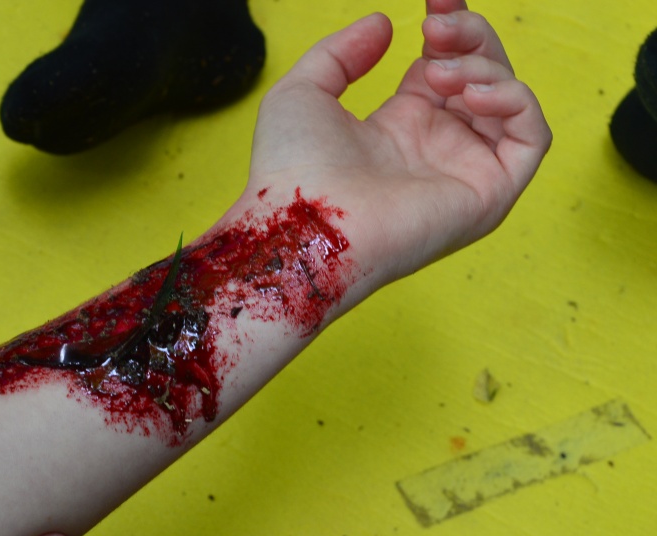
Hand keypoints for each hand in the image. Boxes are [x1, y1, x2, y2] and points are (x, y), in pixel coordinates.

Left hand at [249, 0, 550, 285]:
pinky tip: (469, 92)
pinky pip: (532, 139)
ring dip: (485, 66)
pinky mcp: (487, 196)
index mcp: (399, 127)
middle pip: (482, 76)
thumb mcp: (304, 92)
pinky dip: (515, 101)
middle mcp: (436, 149)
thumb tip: (384, 24)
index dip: (451, 28)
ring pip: (509, 101)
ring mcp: (463, 172)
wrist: (299, 227)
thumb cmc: (289, 171)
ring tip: (438, 70)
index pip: (446, 67)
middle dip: (470, 36)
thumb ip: (341, 53)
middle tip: (435, 25)